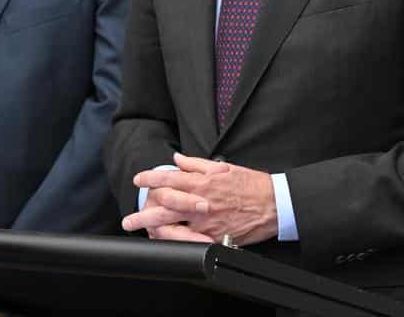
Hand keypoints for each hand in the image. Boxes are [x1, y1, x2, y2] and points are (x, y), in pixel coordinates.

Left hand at [123, 153, 276, 246]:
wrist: (274, 204)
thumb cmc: (250, 185)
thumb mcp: (223, 168)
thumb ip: (196, 164)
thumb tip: (177, 160)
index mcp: (202, 183)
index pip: (169, 179)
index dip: (150, 178)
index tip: (138, 179)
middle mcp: (201, 202)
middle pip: (165, 206)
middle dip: (144, 211)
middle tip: (130, 217)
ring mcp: (206, 222)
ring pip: (174, 226)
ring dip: (154, 230)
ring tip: (140, 231)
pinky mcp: (215, 237)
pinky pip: (191, 241)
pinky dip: (177, 242)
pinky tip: (166, 243)